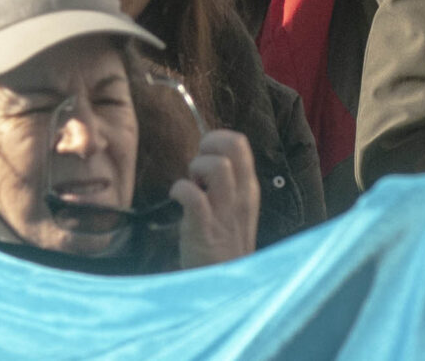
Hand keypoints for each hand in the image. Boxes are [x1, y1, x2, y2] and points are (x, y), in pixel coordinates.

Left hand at [172, 129, 259, 267]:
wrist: (226, 283)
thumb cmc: (222, 239)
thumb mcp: (232, 205)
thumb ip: (223, 179)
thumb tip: (204, 153)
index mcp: (247, 188)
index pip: (239, 142)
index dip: (216, 140)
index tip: (204, 158)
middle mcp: (241, 196)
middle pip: (232, 145)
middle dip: (207, 148)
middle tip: (198, 172)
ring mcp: (226, 212)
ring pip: (217, 166)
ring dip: (195, 169)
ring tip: (192, 186)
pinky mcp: (206, 229)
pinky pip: (193, 196)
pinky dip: (179, 190)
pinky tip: (177, 200)